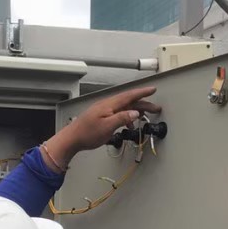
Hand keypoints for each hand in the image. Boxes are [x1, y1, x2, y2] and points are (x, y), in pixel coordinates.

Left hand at [43, 87, 159, 168]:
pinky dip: (127, 117)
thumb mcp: (108, 127)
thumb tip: (136, 112)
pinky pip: (119, 113)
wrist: (72, 138)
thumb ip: (123, 118)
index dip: (142, 93)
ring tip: (146, 116)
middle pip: (129, 101)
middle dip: (144, 103)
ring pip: (125, 107)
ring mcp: (104, 110)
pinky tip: (129, 124)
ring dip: (136, 110)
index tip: (153, 90)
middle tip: (155, 108)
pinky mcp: (102, 117)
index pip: (129, 96)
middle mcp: (108, 105)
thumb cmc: (87, 133)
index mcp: (110, 105)